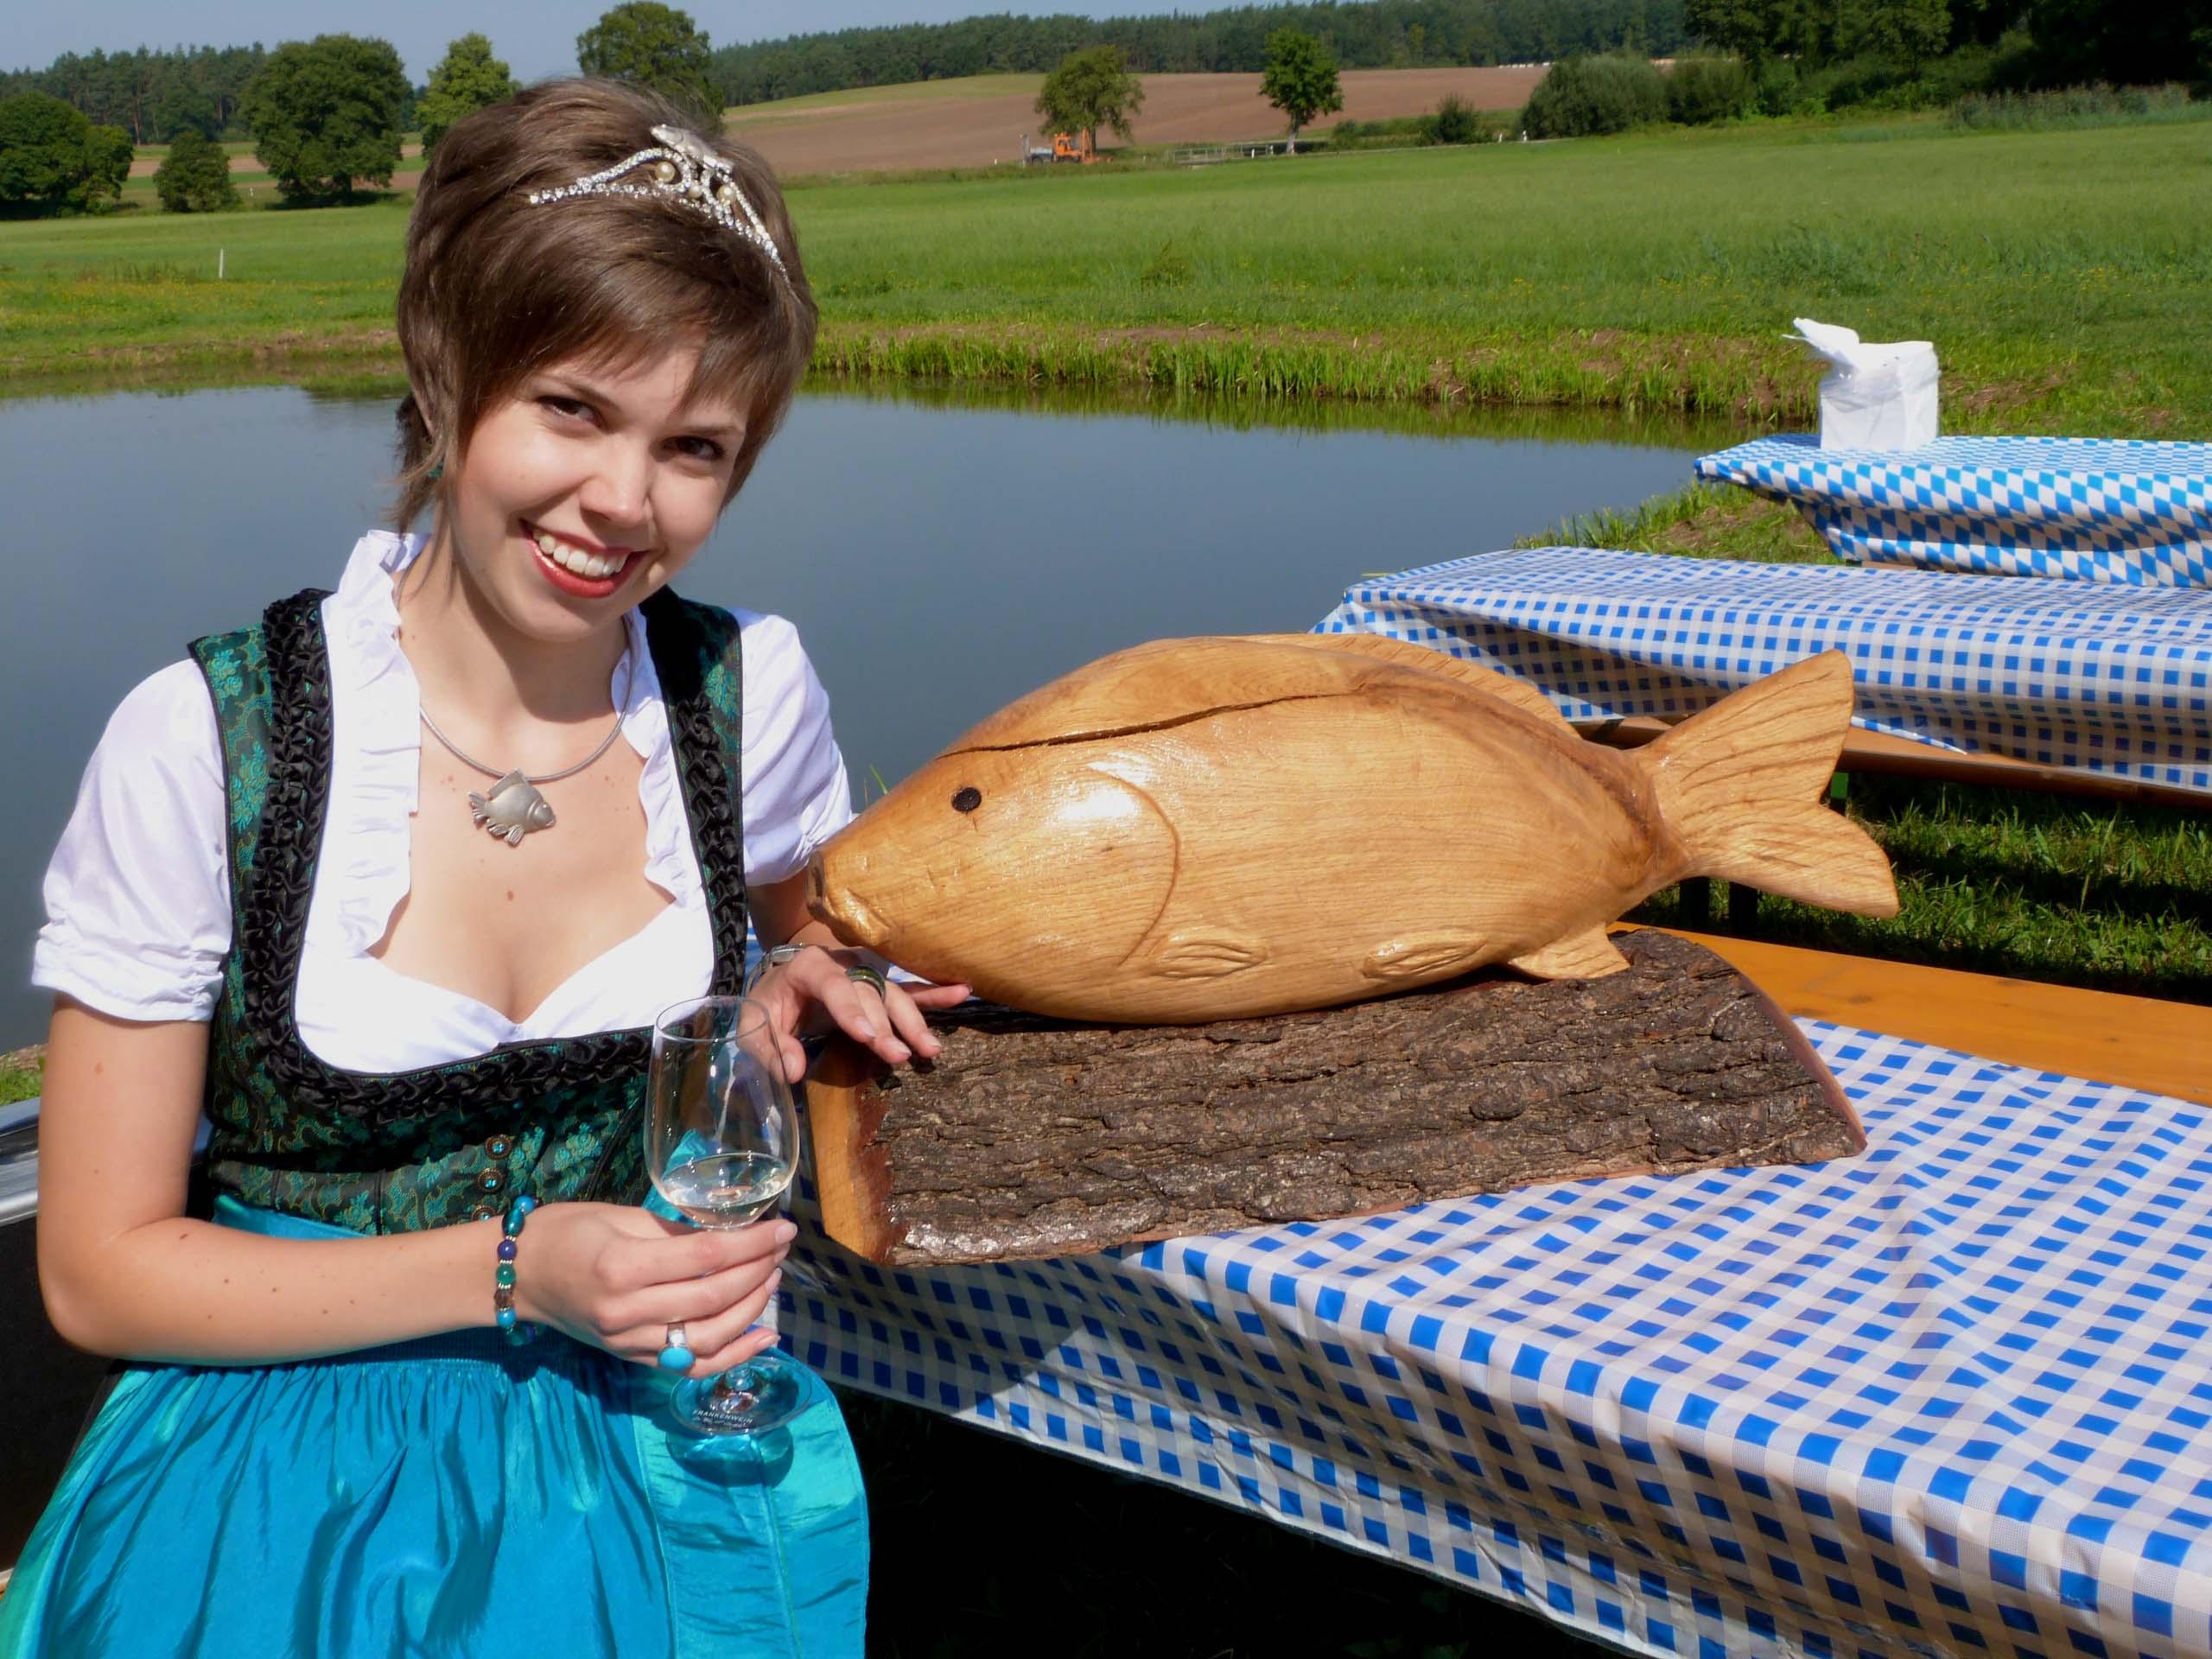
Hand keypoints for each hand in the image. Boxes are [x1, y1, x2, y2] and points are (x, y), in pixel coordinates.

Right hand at [514, 1202, 792, 1378]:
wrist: (518, 1275)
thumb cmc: (568, 1232)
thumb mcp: (622, 1217)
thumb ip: (676, 1232)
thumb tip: (733, 1235)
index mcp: (623, 1266)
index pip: (706, 1258)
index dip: (752, 1244)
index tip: (784, 1229)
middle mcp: (627, 1312)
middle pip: (713, 1298)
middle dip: (758, 1272)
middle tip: (782, 1250)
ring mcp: (629, 1342)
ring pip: (708, 1337)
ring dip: (751, 1310)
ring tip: (773, 1281)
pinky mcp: (632, 1359)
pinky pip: (691, 1365)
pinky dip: (733, 1356)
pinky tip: (765, 1337)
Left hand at [750, 942, 969, 1077]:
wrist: (781, 980)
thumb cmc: (770, 1004)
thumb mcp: (755, 1026)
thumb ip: (770, 1048)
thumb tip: (793, 1071)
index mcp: (809, 967)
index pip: (834, 986)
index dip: (852, 1011)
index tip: (869, 1037)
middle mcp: (843, 963)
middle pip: (870, 993)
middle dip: (887, 1026)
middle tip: (900, 1056)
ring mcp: (866, 972)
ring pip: (894, 995)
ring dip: (914, 1021)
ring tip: (931, 1049)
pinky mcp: (880, 986)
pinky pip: (911, 990)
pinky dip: (936, 994)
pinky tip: (962, 991)